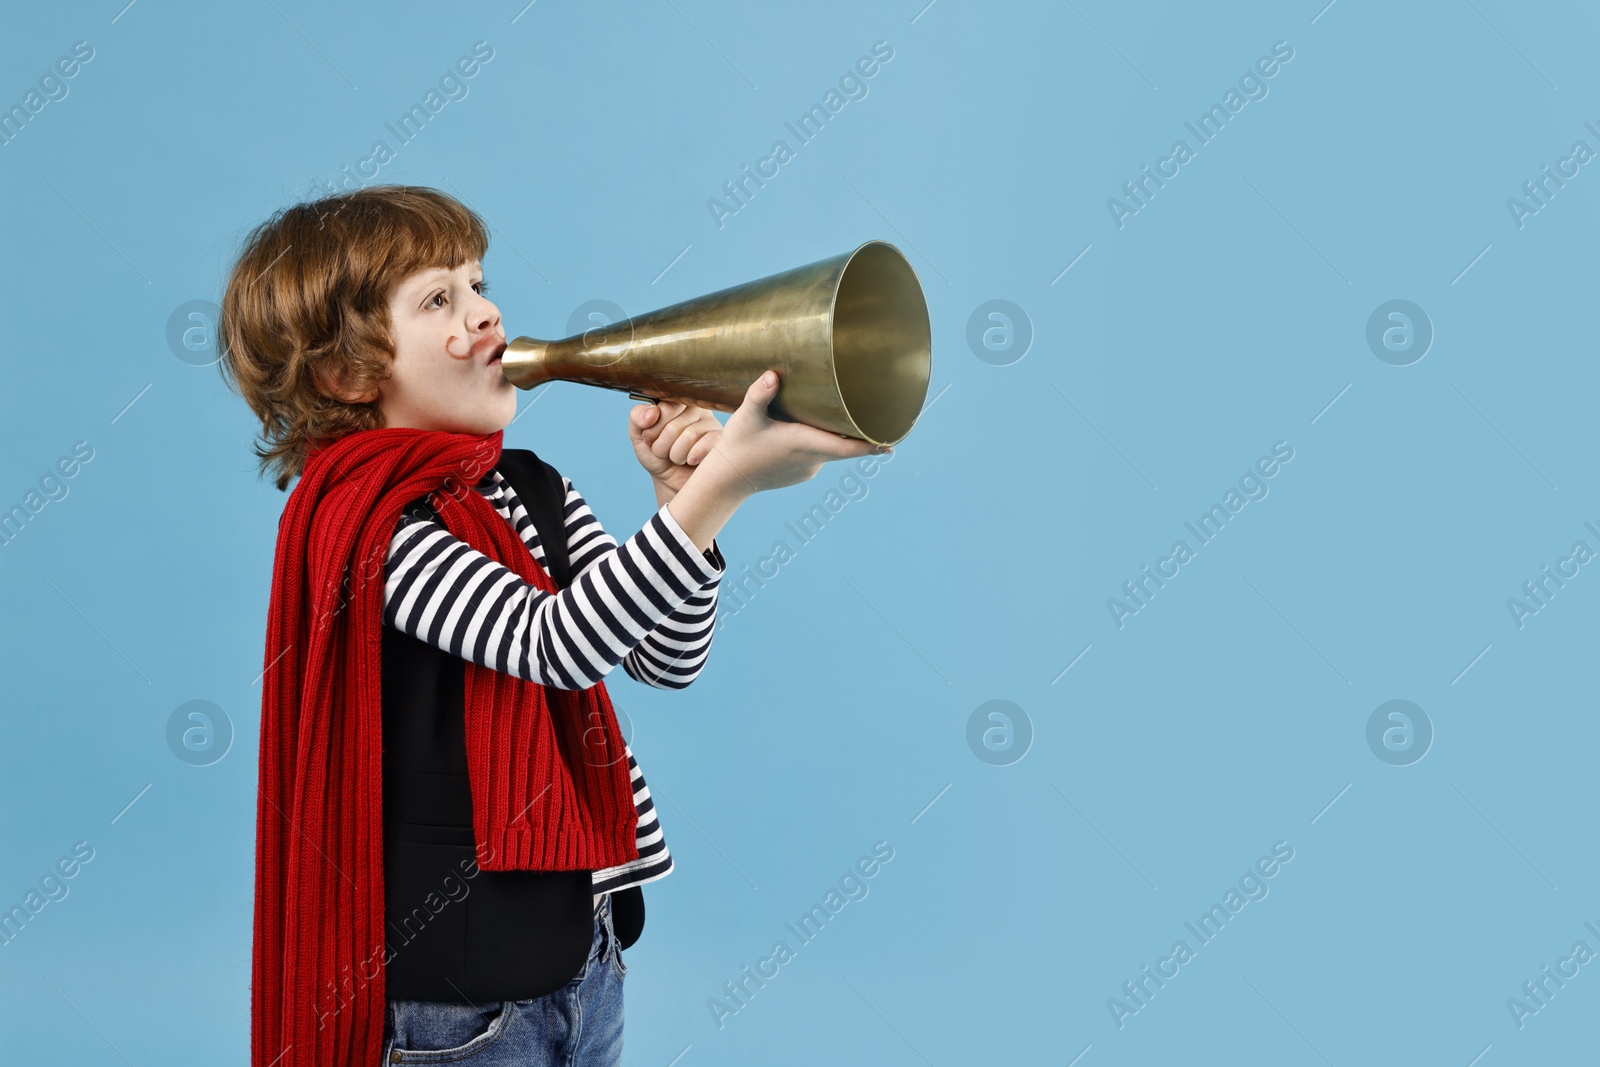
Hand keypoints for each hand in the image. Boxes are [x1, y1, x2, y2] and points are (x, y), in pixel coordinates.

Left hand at [629, 396, 723, 493]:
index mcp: (677, 402)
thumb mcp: (640, 435)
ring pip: (689, 435)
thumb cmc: (658, 456)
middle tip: (663, 452)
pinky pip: (707, 444)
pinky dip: (693, 456)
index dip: (654, 426)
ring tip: (676, 458)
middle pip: (675, 423)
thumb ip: (637, 417)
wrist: (671, 482)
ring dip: (675, 454)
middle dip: (662, 444)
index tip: (651, 437)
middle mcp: (697, 409)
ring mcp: (712, 425)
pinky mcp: (722, 442)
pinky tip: (691, 460)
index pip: (666, 405)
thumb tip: (652, 412)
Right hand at [701, 369, 889, 495]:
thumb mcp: (746, 416)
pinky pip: (818, 455)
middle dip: (857, 430)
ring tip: (836, 412)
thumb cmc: (738, 446)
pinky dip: (820, 443)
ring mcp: (808, 469)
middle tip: (874, 413)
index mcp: (806, 443)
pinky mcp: (802, 473)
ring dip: (834, 434)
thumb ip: (760, 394)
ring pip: (831, 448)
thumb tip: (773, 374)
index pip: (848, 448)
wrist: (728, 481)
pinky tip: (809, 430)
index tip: (892, 442)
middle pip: (844, 444)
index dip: (872, 445)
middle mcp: (813, 459)